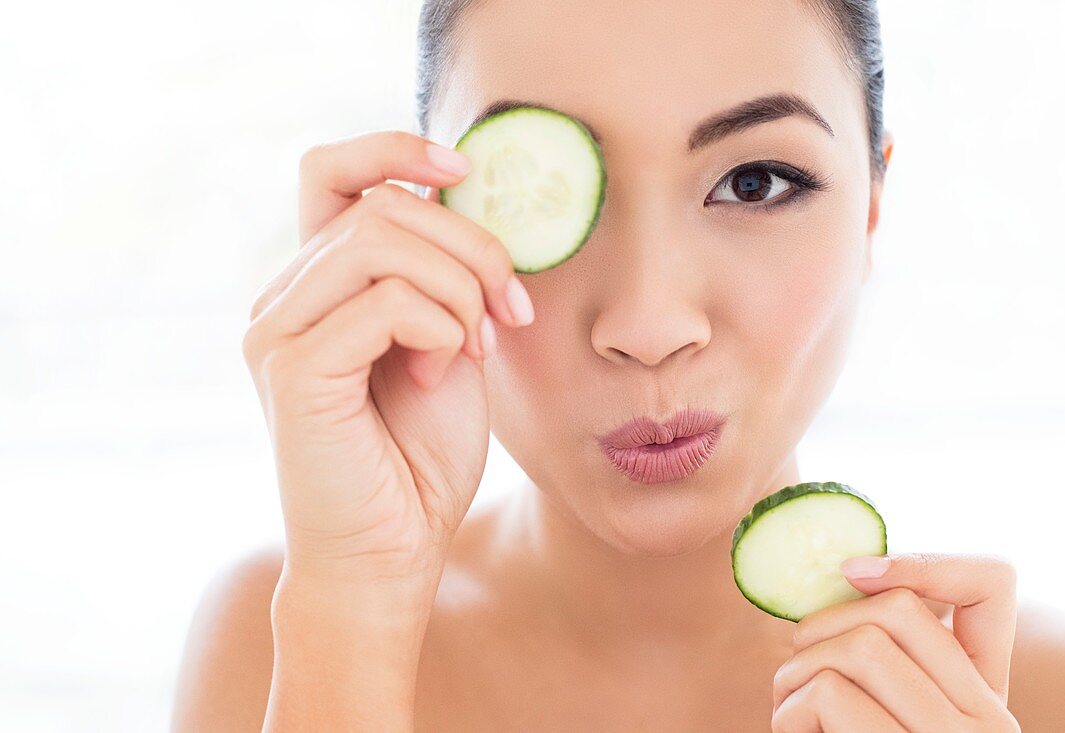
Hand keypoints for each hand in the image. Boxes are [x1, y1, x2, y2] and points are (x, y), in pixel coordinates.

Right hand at [242, 130, 533, 589]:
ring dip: (460, 288)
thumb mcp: (445, 341)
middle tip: (510, 307)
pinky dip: (440, 327)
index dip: (396, 149)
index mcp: (315, 286)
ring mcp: (277, 331)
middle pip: (381, 205)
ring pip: (383, 242)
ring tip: (476, 344)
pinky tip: (443, 373)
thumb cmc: (418, 456)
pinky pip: (386, 301)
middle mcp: (282, 298)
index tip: (464, 173)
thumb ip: (437, 275)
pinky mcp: (293, 369)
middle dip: (471, 245)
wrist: (393, 552)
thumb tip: (459, 198)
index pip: (329, 171)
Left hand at [771, 552, 1020, 731]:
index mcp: (984, 698)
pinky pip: (829, 695)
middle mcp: (987, 722)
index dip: (924, 562)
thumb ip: (886, 666)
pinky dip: (790, 711)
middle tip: (798, 670)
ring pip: (858, 647)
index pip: (993, 587)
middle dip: (821, 627)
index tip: (852, 571)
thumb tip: (844, 578)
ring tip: (791, 712)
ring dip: (796, 672)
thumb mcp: (887, 717)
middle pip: (896, 611)